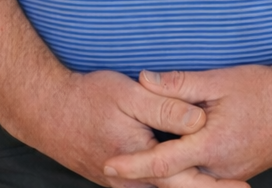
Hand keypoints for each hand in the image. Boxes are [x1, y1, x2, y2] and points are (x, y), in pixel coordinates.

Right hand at [45, 68, 205, 186]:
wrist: (48, 111)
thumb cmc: (88, 98)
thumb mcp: (128, 94)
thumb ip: (164, 106)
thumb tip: (199, 119)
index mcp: (140, 161)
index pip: (186, 180)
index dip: (217, 186)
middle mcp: (132, 182)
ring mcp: (124, 183)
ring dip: (192, 186)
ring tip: (224, 186)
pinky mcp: (119, 178)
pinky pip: (151, 186)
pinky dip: (173, 184)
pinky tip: (187, 176)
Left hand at [103, 64, 271, 182]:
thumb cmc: (265, 90)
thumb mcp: (219, 80)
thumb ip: (180, 83)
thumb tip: (145, 78)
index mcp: (212, 145)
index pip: (163, 162)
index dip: (134, 164)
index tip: (111, 164)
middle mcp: (220, 167)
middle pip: (174, 179)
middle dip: (145, 174)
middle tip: (116, 166)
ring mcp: (230, 173)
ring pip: (190, 180)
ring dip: (168, 172)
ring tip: (144, 158)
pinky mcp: (237, 171)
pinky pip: (205, 177)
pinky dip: (187, 171)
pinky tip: (179, 158)